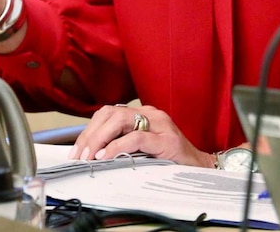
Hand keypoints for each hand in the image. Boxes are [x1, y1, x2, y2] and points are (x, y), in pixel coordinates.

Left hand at [67, 104, 214, 167]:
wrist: (201, 167)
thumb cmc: (172, 158)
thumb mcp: (143, 147)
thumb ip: (125, 142)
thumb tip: (94, 152)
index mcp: (143, 113)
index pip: (109, 112)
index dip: (90, 129)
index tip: (78, 148)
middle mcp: (150, 113)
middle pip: (111, 113)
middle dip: (91, 134)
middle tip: (79, 154)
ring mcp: (159, 125)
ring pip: (120, 120)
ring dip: (100, 138)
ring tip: (90, 155)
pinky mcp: (166, 140)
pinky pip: (136, 138)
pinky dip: (117, 146)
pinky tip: (107, 156)